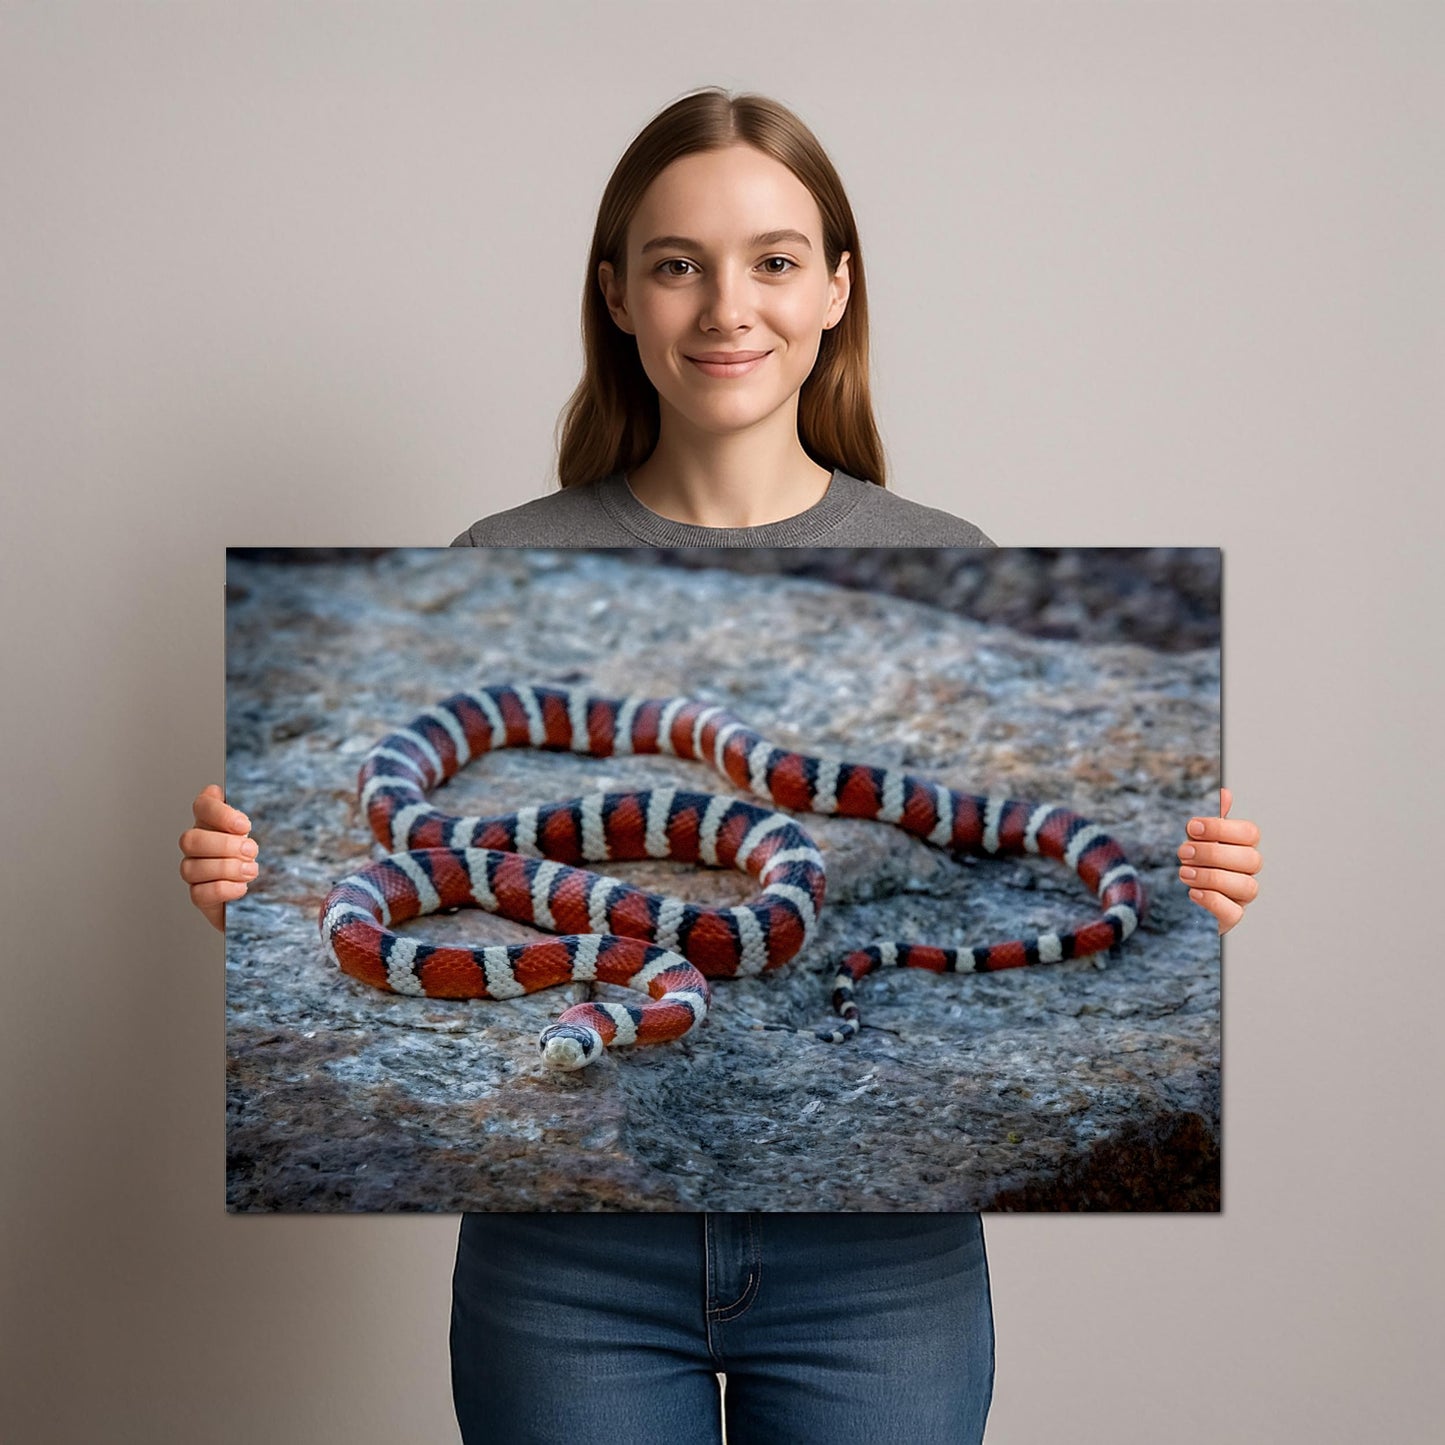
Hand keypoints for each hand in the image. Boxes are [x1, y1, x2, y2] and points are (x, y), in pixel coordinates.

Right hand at [178, 784, 257, 932]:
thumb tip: (218, 792)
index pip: (202, 806)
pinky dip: (225, 889)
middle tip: (251, 851)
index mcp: (210, 823)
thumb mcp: (252, 832)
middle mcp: (196, 845)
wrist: (255, 891)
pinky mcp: (198, 895)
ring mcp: (193, 871)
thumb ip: (238, 816)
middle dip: (225, 845)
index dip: (219, 813)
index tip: (245, 825)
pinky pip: (200, 893)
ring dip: (227, 868)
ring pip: (192, 867)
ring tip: (250, 870)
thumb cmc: (251, 856)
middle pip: (190, 839)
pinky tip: (242, 887)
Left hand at [1178, 788, 1259, 934]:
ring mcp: (1242, 896)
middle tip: (1183, 852)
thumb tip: (1226, 793)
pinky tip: (1193, 892)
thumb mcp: (1198, 840)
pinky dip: (1213, 900)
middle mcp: (1248, 872)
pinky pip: (1234, 913)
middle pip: (1250, 860)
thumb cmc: (1197, 865)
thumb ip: (1212, 822)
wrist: (1185, 899)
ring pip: (1246, 886)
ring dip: (1211, 877)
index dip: (1221, 828)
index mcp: (1243, 848)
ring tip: (1184, 872)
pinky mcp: (1231, 917)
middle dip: (1213, 853)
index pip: (1250, 833)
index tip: (1192, 828)